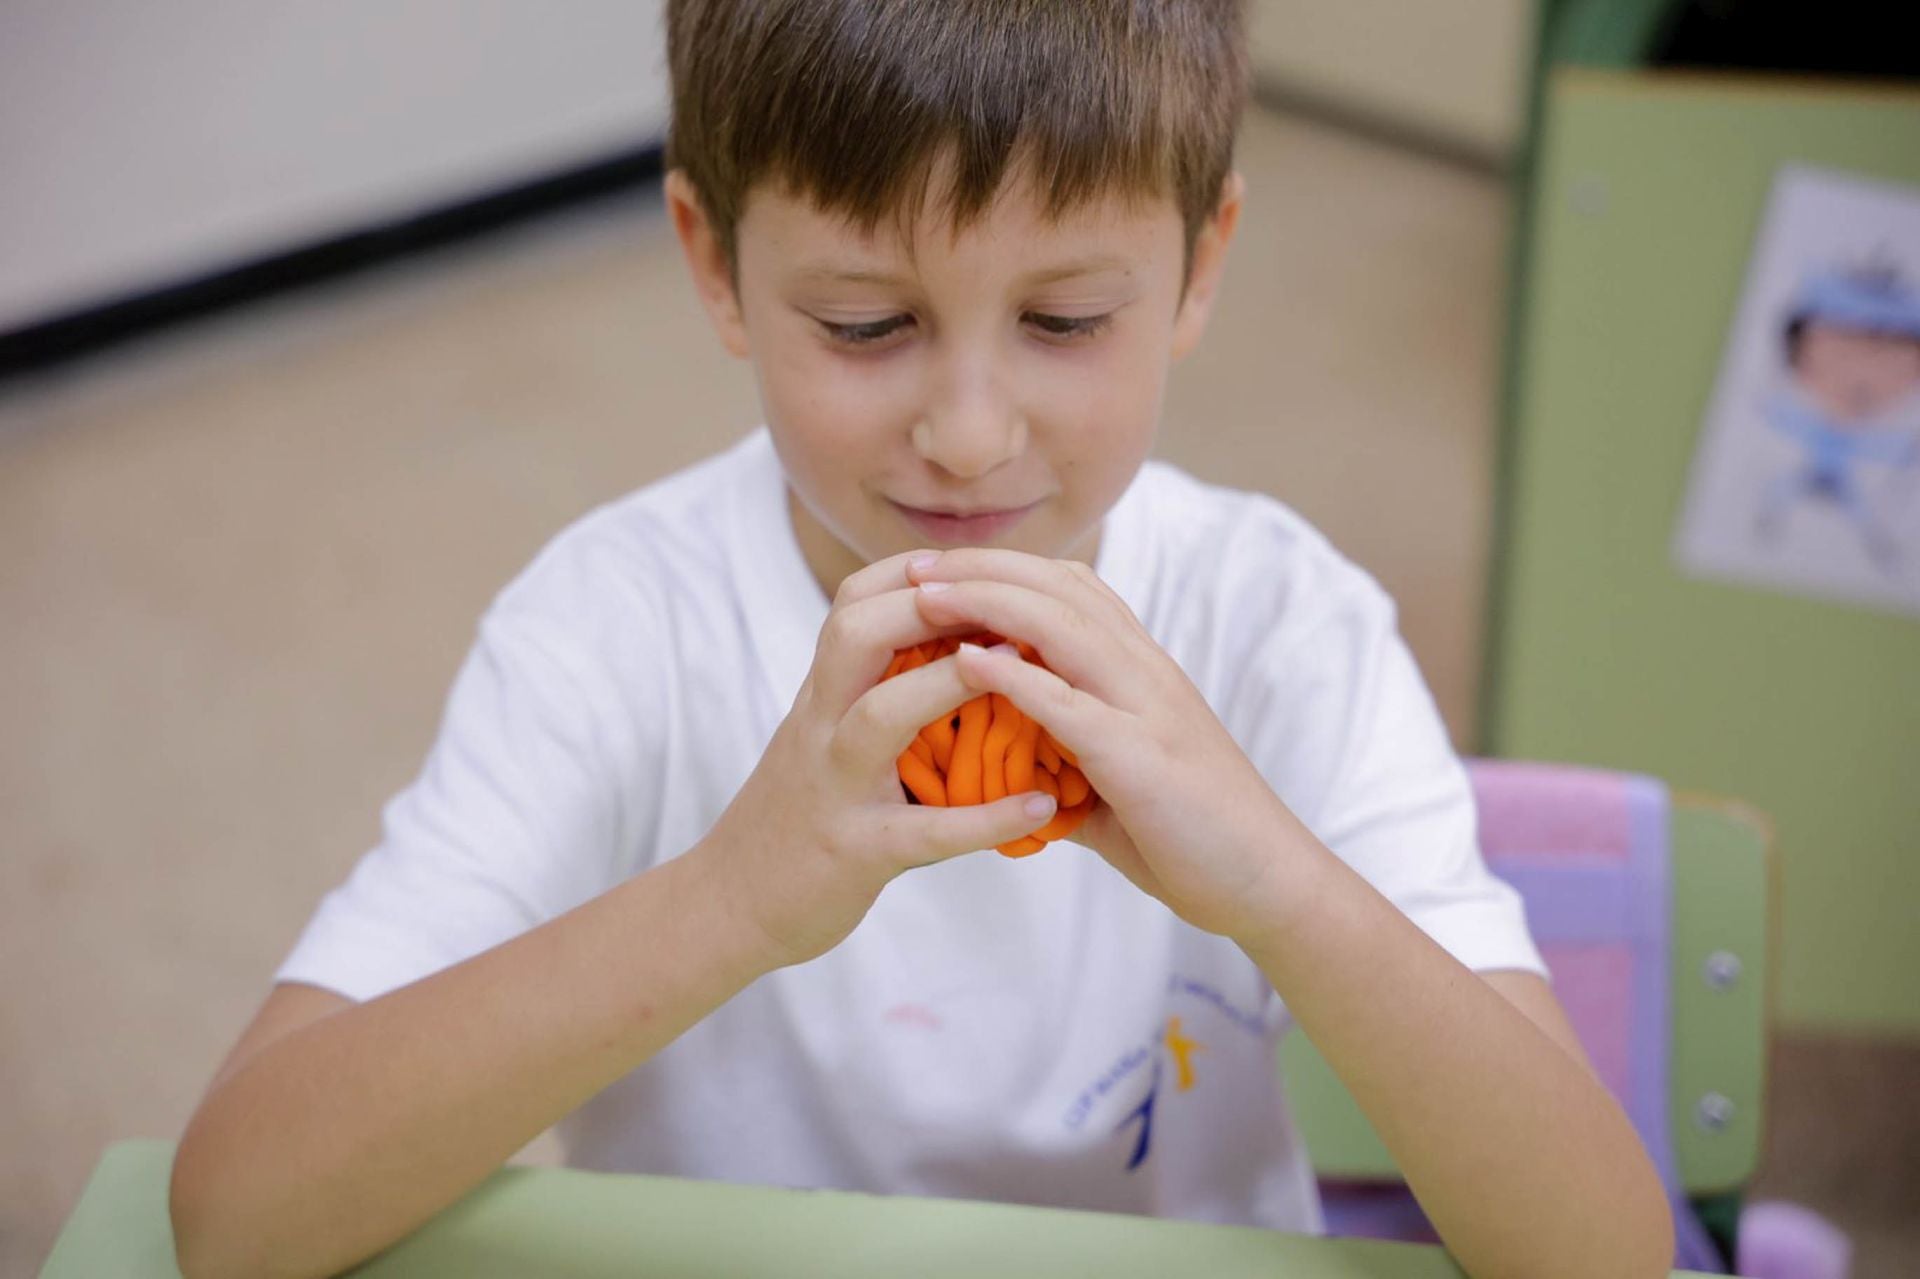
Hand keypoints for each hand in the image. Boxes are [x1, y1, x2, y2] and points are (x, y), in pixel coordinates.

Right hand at [697, 549, 1066, 969]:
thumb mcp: (823, 741)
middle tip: (1006, 598)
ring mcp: (834, 788)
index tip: (976, 562)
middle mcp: (820, 728)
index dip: (912, 573)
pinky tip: (1039, 805)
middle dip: (927, 603)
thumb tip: (955, 654)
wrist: (726, 906)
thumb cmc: (795, 818)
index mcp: (821, 698)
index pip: (852, 605)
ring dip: (950, 683)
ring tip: (1026, 669)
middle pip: (854, 635)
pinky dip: (986, 819)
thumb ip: (871, 696)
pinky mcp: (854, 853)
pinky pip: (924, 831)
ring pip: (881, 716)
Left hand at [907, 548, 1314, 942]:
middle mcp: (1146, 672)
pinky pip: (1073, 705)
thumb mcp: (1119, 778)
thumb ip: (1067, 754)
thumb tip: (1007, 760)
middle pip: (1058, 588)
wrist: (1267, 882)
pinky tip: (967, 662)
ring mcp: (1148, 709)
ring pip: (1062, 628)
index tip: (940, 567)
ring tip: (924, 594)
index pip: (1071, 588)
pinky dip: (1017, 678)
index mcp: (1142, 671)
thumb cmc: (1192, 836)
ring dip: (987, 602)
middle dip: (981, 568)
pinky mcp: (1143, 759)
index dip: (1004, 568)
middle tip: (914, 563)